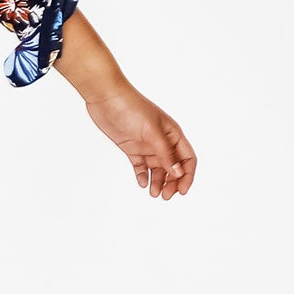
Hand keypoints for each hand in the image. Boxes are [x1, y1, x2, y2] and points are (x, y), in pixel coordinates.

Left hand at [84, 82, 196, 199]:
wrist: (106, 97)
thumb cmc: (132, 108)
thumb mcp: (151, 132)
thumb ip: (165, 153)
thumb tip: (178, 173)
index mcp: (173, 134)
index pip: (187, 159)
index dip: (187, 176)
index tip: (182, 191)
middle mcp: (162, 141)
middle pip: (173, 167)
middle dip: (172, 183)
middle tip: (165, 196)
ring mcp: (146, 144)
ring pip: (157, 169)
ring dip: (158, 182)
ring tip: (153, 194)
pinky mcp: (131, 147)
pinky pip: (140, 165)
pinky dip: (142, 175)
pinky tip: (142, 184)